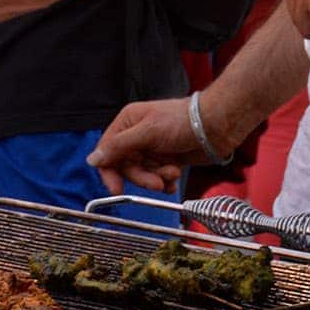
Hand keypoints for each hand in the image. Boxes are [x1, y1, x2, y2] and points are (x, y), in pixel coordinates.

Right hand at [87, 98, 206, 194]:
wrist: (216, 126)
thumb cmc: (183, 121)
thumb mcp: (147, 132)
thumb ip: (118, 146)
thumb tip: (93, 159)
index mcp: (127, 123)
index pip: (108, 151)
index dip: (110, 171)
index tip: (116, 188)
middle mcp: (137, 136)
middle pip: (126, 166)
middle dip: (141, 176)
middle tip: (155, 182)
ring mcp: (152, 148)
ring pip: (143, 173)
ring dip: (157, 177)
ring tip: (172, 172)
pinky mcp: (167, 159)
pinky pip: (158, 176)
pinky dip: (166, 180)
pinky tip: (175, 177)